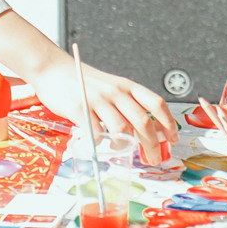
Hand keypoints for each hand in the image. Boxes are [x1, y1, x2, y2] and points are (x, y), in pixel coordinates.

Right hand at [32, 57, 179, 154]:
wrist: (53, 68)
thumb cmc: (83, 81)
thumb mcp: (111, 86)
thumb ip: (126, 103)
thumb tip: (144, 129)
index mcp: (127, 85)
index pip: (156, 103)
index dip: (169, 122)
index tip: (173, 138)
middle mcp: (116, 92)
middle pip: (143, 122)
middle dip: (153, 144)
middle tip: (154, 159)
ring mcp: (98, 100)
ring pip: (122, 130)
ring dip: (126, 146)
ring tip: (124, 152)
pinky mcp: (79, 108)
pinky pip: (96, 133)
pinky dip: (101, 144)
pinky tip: (99, 144)